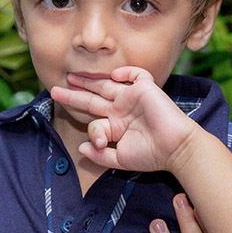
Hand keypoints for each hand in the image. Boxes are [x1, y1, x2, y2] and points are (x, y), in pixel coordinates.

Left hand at [50, 67, 195, 172]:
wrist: (176, 149)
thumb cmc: (152, 156)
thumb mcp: (120, 160)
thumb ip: (99, 156)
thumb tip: (81, 148)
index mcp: (116, 125)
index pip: (94, 121)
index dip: (91, 131)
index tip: (100, 143)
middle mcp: (122, 109)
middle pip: (93, 98)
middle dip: (74, 94)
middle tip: (55, 89)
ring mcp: (133, 98)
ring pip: (106, 84)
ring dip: (88, 80)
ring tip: (71, 76)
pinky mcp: (146, 89)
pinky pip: (135, 74)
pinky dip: (125, 72)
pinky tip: (114, 76)